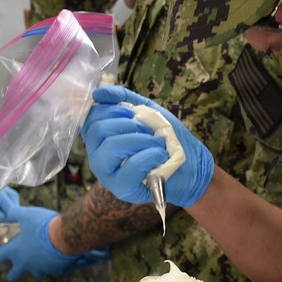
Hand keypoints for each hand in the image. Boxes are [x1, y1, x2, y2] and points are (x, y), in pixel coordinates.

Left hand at [0, 204, 110, 281]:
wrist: (65, 236)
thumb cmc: (42, 225)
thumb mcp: (26, 214)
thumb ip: (15, 213)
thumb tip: (8, 211)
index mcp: (15, 250)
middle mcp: (25, 262)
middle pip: (14, 275)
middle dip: (12, 275)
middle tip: (12, 273)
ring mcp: (39, 267)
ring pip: (34, 274)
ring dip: (33, 270)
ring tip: (36, 264)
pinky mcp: (53, 269)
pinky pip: (49, 270)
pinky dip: (49, 266)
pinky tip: (53, 260)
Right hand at [81, 85, 213, 206]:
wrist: (191, 164)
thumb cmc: (166, 138)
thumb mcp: (146, 112)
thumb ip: (123, 99)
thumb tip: (99, 92)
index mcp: (100, 139)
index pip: (90, 118)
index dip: (113, 110)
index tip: (133, 114)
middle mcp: (97, 157)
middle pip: (98, 130)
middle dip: (130, 125)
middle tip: (149, 131)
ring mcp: (107, 175)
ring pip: (112, 147)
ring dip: (142, 140)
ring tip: (157, 145)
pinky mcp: (122, 189)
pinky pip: (131, 166)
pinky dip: (150, 156)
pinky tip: (160, 157)